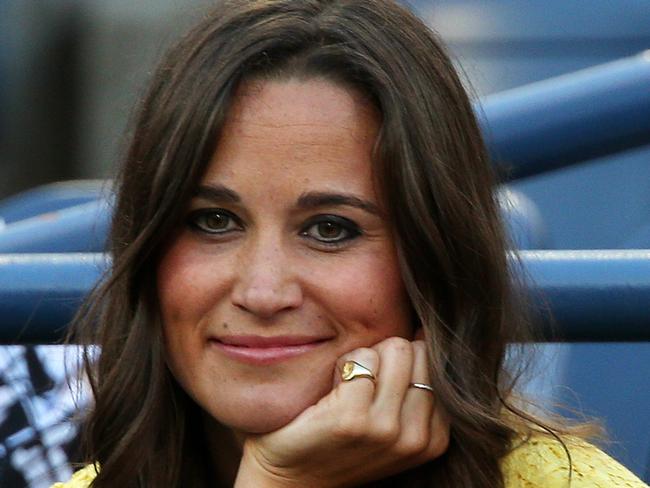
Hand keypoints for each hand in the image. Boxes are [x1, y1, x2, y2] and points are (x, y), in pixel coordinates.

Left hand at [234, 337, 449, 487]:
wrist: (291, 479)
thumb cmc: (340, 441)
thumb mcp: (390, 422)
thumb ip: (412, 386)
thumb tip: (422, 329)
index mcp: (432, 438)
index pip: (433, 361)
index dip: (400, 362)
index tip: (378, 387)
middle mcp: (414, 437)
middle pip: (414, 351)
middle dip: (385, 356)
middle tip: (360, 384)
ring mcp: (385, 430)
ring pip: (392, 349)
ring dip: (363, 358)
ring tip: (346, 386)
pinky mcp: (352, 418)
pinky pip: (361, 358)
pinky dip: (343, 363)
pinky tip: (330, 389)